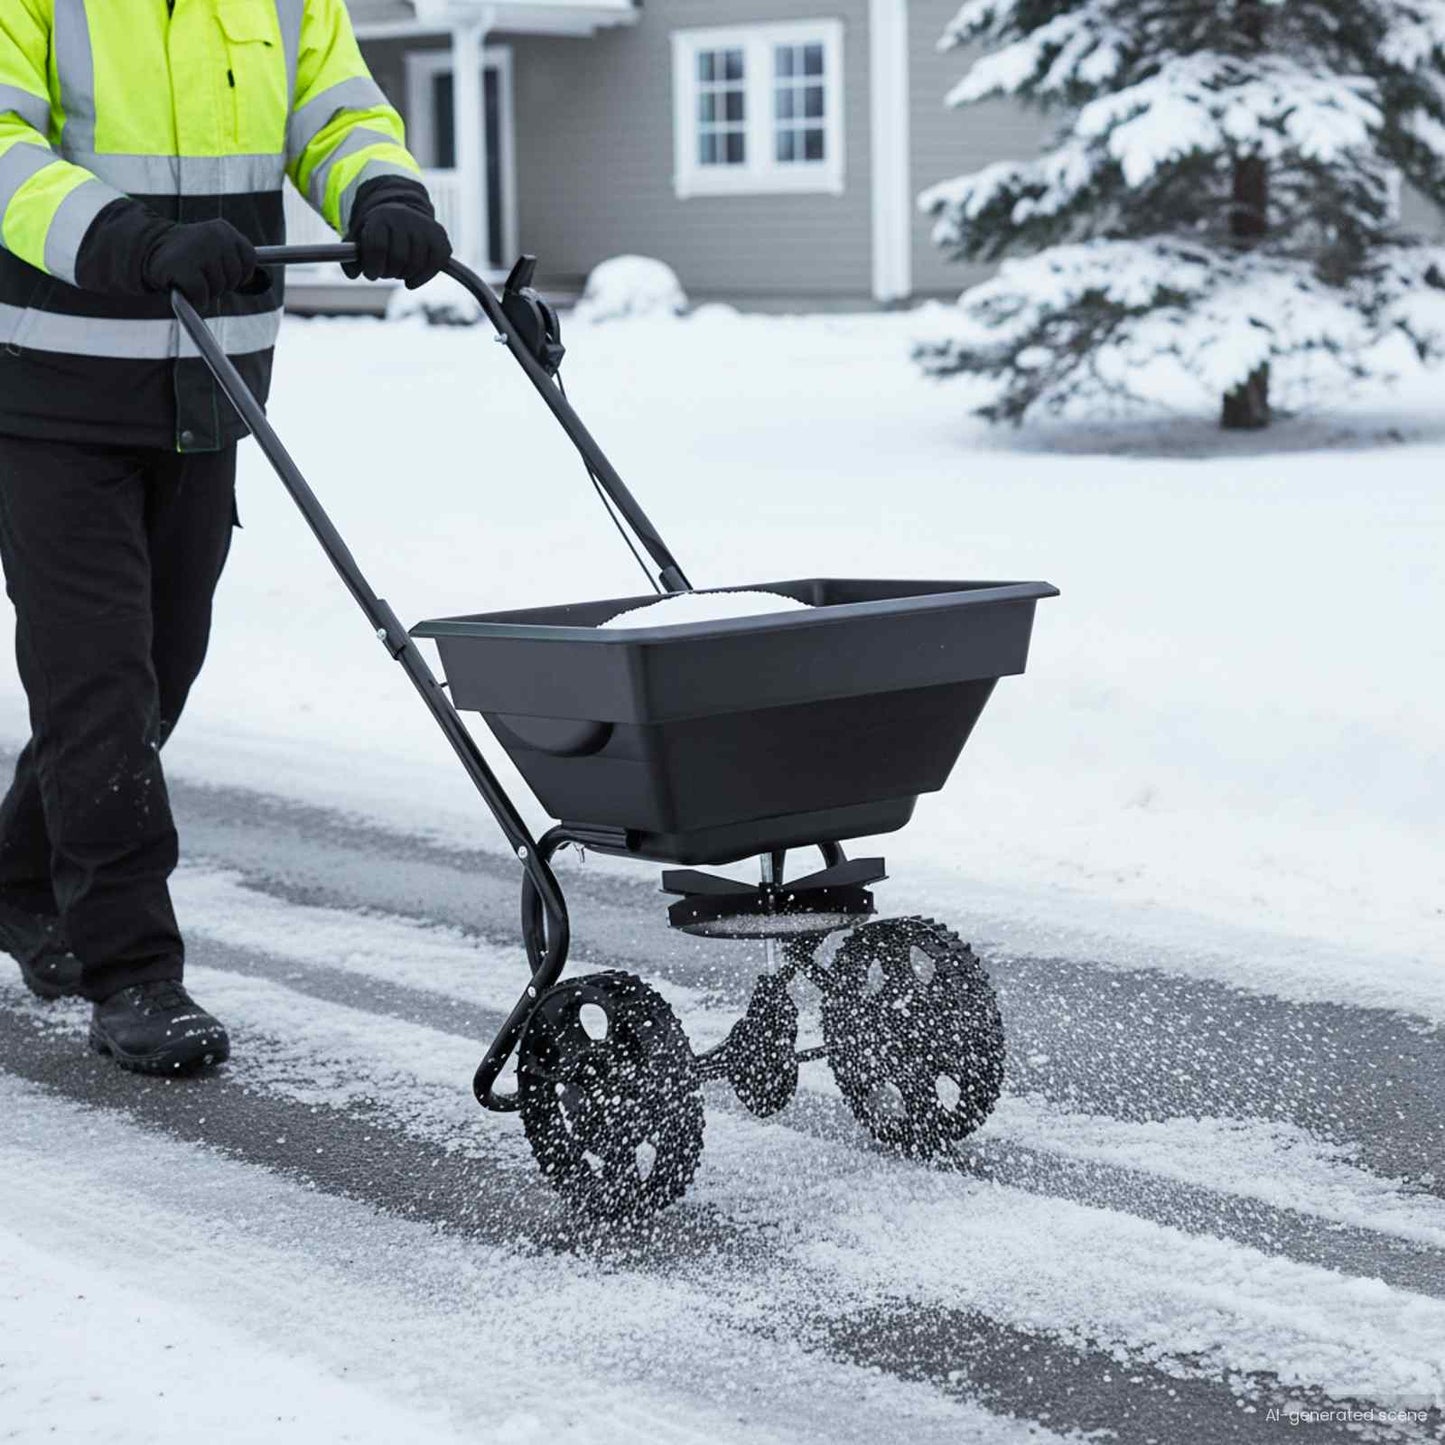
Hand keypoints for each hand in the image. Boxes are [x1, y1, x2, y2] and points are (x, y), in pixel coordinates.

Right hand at [141, 219, 257, 308]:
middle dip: (222, 283)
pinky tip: (184, 285)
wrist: (152, 251)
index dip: (239, 273)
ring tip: (192, 275)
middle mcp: (213, 236)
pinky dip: (196, 298)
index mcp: (224, 230)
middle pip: (235, 278)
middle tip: (202, 271)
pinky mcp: (183, 267)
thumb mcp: (219, 250)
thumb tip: (260, 281)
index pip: (250, 260)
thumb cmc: (191, 256)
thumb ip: (239, 260)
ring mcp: (198, 250)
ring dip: (207, 290)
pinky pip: (202, 295)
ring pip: (219, 288)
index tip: (222, 269)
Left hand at [345, 202, 450, 289]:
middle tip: (385, 271)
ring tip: (397, 271)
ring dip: (404, 275)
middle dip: (388, 272)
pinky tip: (411, 280)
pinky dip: (422, 278)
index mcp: (381, 216)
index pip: (377, 246)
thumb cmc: (378, 231)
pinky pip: (434, 266)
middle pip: (398, 258)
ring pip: (415, 265)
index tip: (371, 274)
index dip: (373, 267)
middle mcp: (405, 217)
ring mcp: (425, 227)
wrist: (402, 211)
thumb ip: (350, 257)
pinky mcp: (440, 239)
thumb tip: (352, 274)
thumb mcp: (359, 239)